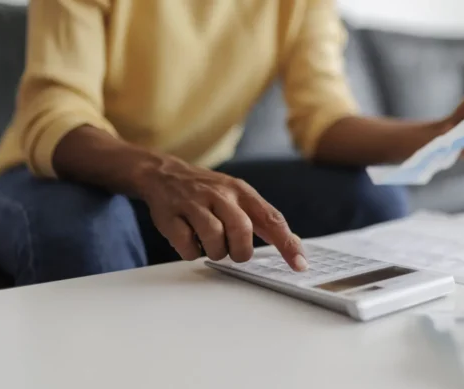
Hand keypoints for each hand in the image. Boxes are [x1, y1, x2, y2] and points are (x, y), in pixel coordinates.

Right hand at [134, 156, 307, 270]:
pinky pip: (187, 246)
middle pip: (242, 229)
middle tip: (234, 252)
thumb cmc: (208, 191)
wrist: (163, 174)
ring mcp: (194, 204)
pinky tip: (191, 241)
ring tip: (211, 246)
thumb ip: (263, 218)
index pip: (271, 218)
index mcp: (241, 191)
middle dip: (241, 251)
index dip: (287, 244)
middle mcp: (220, 194)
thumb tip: (293, 244)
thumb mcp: (238, 195)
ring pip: (214, 238)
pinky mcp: (171, 216)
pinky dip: (191, 252)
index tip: (300, 264)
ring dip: (216, 252)